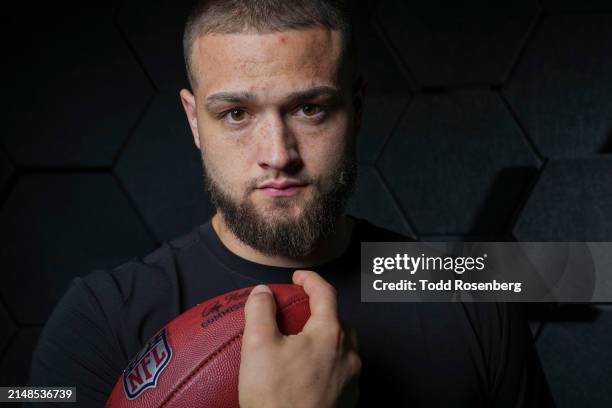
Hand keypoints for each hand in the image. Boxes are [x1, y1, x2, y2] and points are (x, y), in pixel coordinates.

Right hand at [239, 270, 360, 407]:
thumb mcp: (257, 345)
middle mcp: (348, 355)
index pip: (326, 293)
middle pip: (340, 320)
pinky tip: (309, 372)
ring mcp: (351, 380)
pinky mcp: (347, 401)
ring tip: (305, 342)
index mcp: (330, 334)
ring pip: (345, 347)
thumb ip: (260, 310)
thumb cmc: (275, 395)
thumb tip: (263, 292)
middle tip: (300, 311)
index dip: (311, 279)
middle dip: (322, 310)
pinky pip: (341, 372)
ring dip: (328, 337)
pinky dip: (328, 362)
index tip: (298, 277)